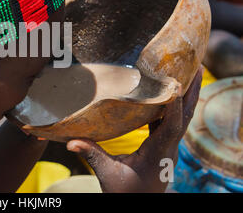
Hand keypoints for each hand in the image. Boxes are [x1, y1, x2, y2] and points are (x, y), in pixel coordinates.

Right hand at [66, 68, 202, 192]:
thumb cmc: (125, 194)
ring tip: (185, 72)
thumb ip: (92, 155)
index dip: (174, 105)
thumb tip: (70, 141)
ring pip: (181, 117)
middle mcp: (168, 148)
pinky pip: (171, 121)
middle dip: (192, 91)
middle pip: (185, 116)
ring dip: (185, 96)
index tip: (176, 83)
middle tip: (195, 66)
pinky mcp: (162, 146)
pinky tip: (166, 93)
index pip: (170, 126)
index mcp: (158, 154)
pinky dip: (171, 105)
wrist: (139, 207)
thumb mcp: (108, 175)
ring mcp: (168, 147)